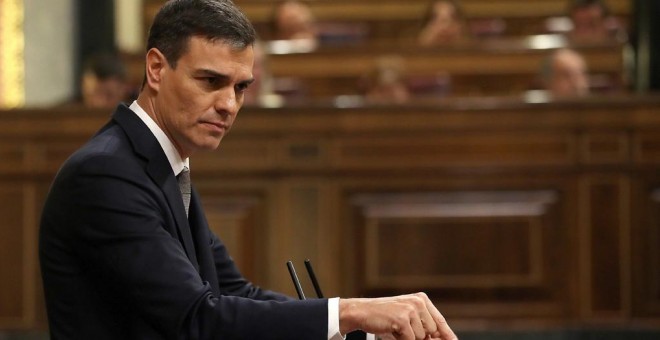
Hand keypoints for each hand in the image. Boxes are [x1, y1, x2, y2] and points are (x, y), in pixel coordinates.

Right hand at [339, 292, 456, 339]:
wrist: (362, 312)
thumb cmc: (384, 317)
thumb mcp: (406, 318)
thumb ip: (423, 326)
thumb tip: (440, 339)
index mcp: (422, 299)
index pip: (440, 321)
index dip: (447, 335)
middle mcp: (418, 302)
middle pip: (432, 332)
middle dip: (422, 338)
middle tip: (404, 332)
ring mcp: (410, 309)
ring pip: (421, 337)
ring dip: (409, 338)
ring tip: (396, 328)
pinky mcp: (402, 319)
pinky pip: (410, 339)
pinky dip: (401, 339)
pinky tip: (392, 329)